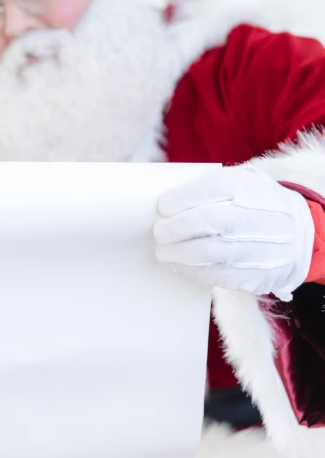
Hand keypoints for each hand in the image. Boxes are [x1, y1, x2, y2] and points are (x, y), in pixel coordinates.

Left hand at [154, 166, 314, 299]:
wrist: (299, 234)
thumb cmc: (257, 205)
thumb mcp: (244, 182)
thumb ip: (211, 187)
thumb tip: (169, 201)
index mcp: (251, 188)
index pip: (213, 189)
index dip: (182, 198)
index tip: (163, 206)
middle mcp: (257, 217)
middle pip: (209, 221)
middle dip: (176, 228)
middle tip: (159, 232)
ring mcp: (259, 247)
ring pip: (209, 252)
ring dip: (179, 254)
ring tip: (163, 252)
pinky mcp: (256, 274)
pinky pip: (217, 275)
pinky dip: (192, 271)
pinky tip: (180, 265)